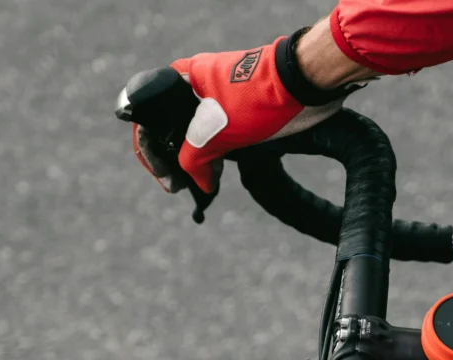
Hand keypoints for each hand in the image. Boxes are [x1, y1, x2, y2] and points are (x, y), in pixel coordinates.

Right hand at [133, 25, 367, 197]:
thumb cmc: (256, 98)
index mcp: (181, 79)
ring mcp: (218, 101)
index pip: (149, 117)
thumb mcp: (214, 132)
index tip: (165, 178)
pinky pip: (219, 139)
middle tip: (181, 186)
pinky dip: (216, 159)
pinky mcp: (239, 113)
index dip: (150, 151)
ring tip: (204, 184)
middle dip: (175, 160)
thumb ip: (193, 159)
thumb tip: (200, 185)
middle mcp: (196, 88)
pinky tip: (217, 177)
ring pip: (198, 137)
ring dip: (198, 162)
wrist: (303, 85)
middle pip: (172, 130)